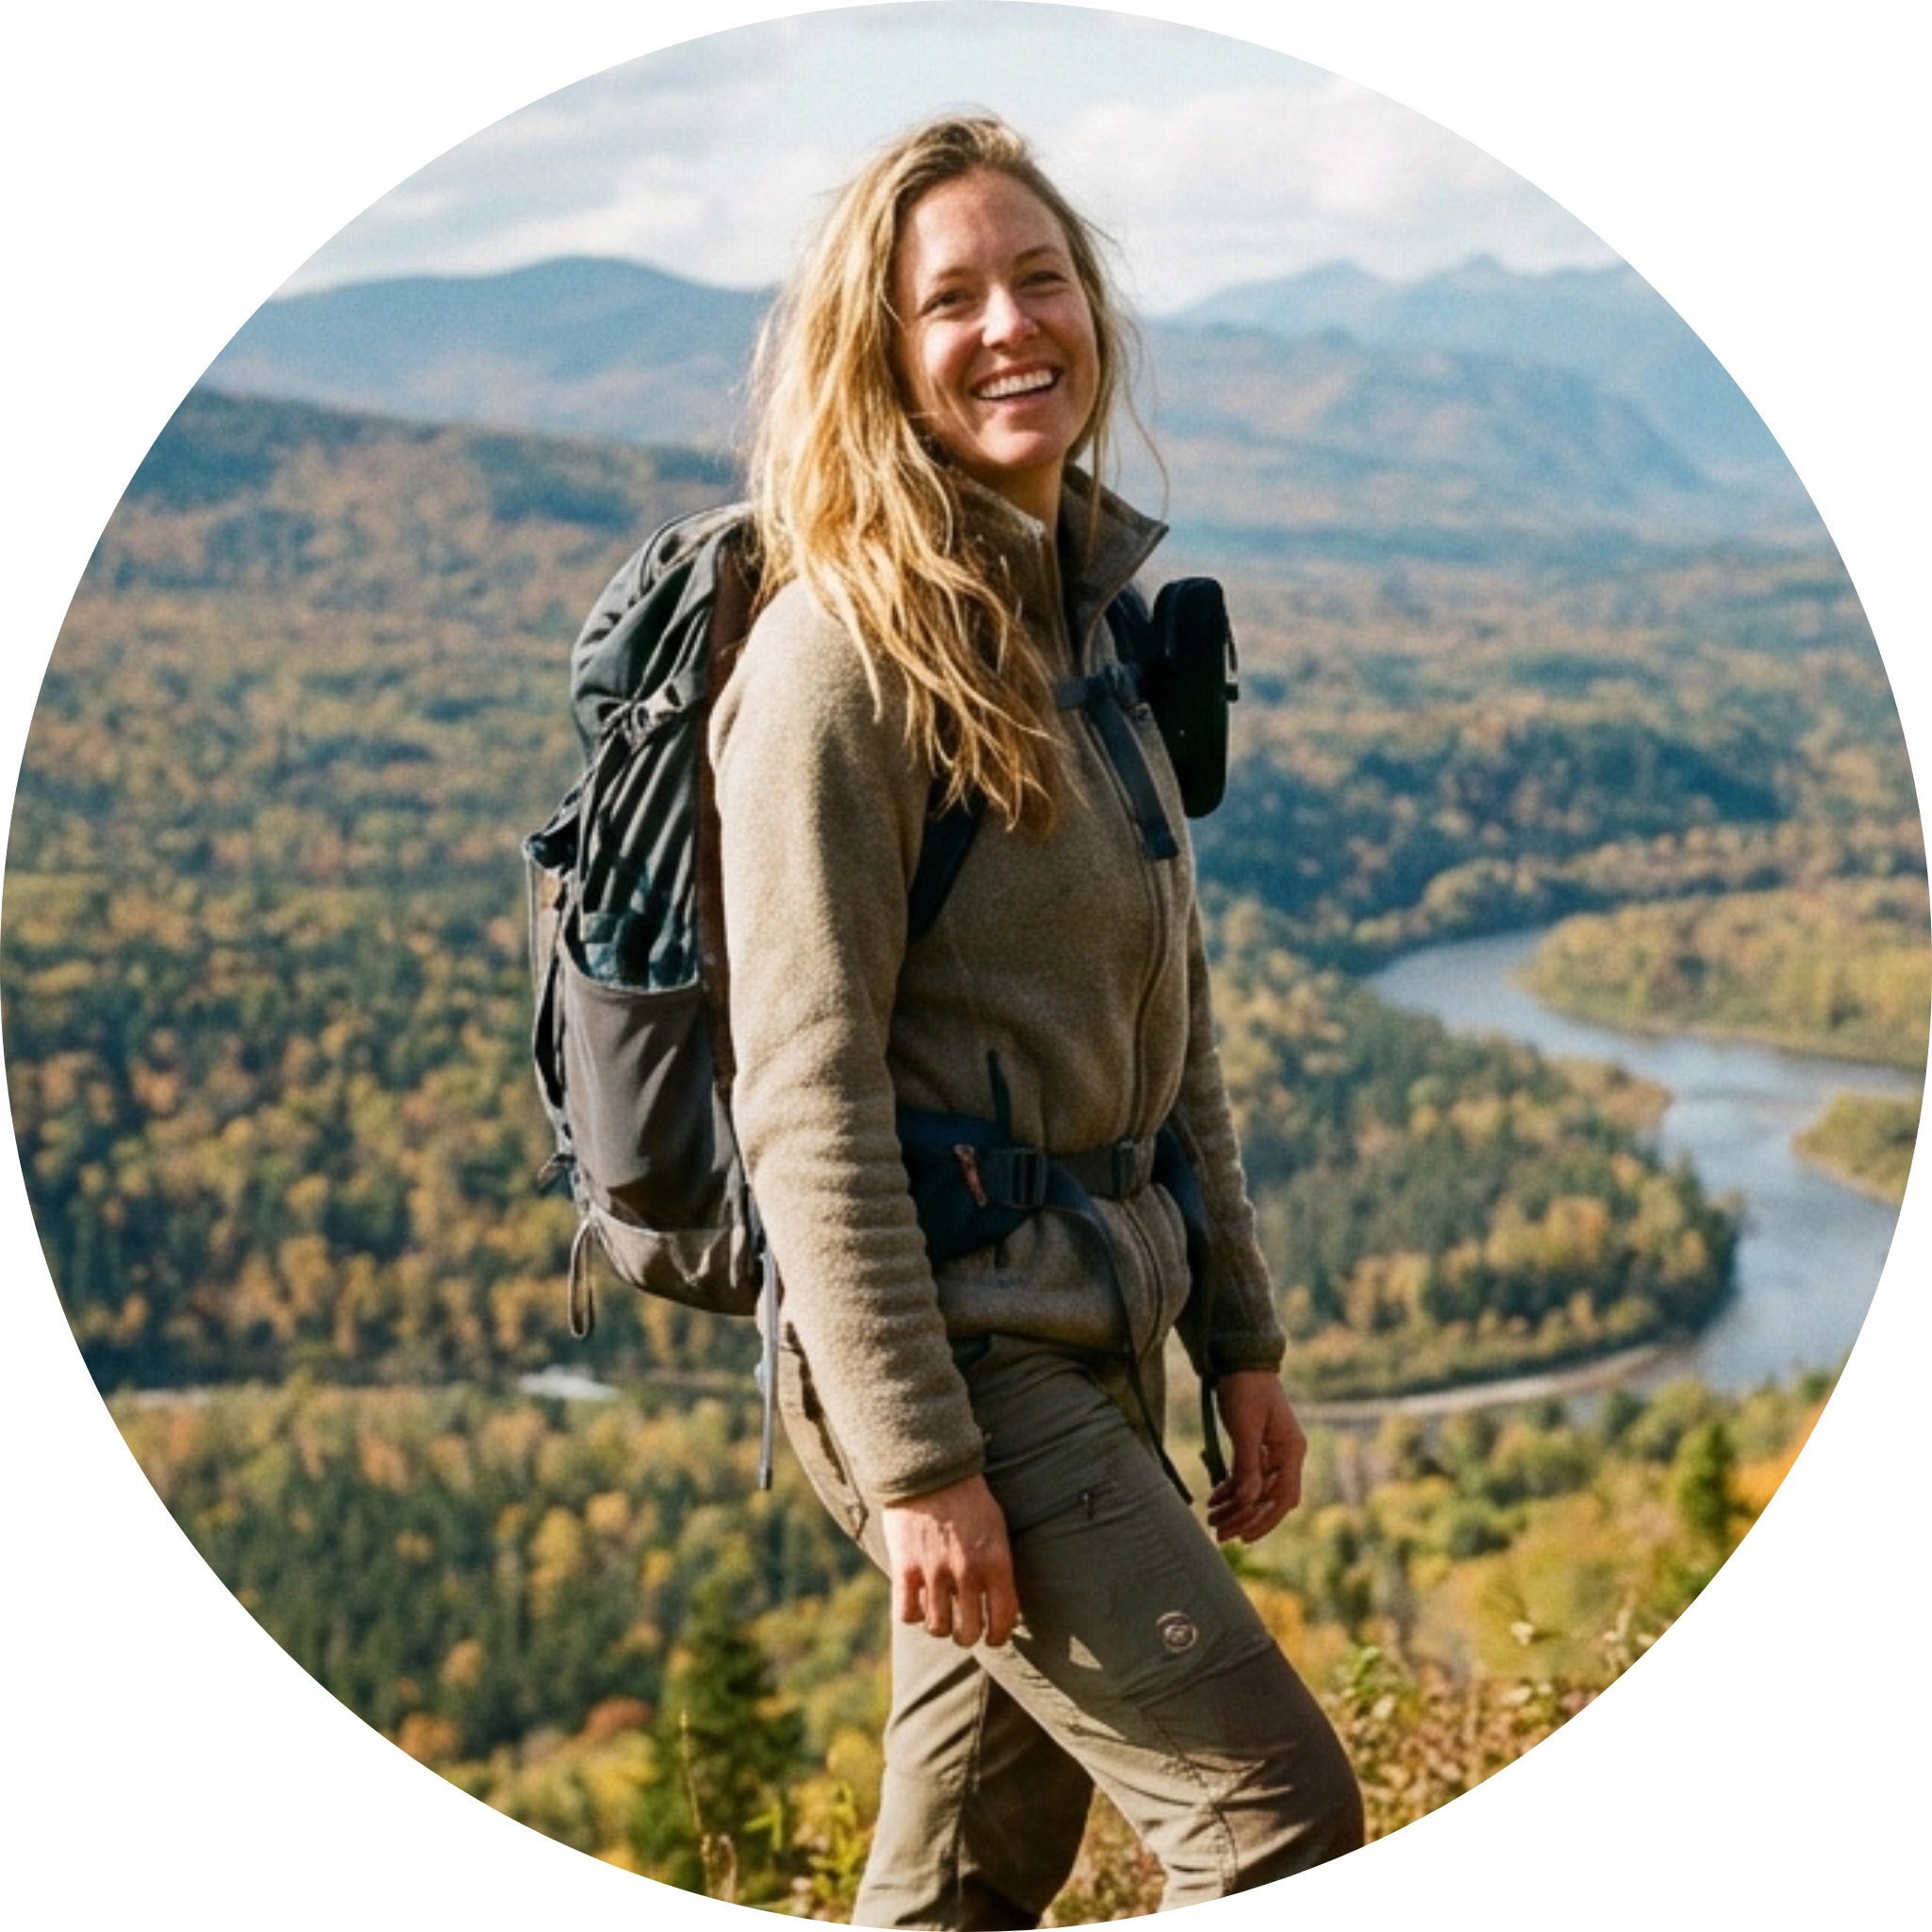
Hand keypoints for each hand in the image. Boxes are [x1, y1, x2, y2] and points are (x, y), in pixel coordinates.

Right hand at [881, 1473, 1018, 1646]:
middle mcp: (967, 1572)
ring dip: (939, 1626)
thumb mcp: (996, 1528)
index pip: (1003, 1620)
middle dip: (966, 1636)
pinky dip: (911, 1614)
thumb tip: (998, 1606)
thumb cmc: (968, 1498)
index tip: (992, 1636)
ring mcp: (935, 1572)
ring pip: (938, 1628)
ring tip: (938, 1613)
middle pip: (968, 1632)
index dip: (998, 1636)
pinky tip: (915, 1601)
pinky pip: (907, 1615)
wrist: (930, 1469)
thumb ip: (997, 1567)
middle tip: (963, 1628)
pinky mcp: (906, 1568)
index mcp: (996, 1561)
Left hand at [1206, 1371, 1306, 1544]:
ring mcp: (1271, 1450)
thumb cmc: (1245, 1388)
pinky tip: (1214, 1499)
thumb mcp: (1244, 1427)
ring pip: (1256, 1490)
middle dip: (1246, 1518)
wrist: (1238, 1358)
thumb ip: (1246, 1465)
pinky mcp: (1256, 1445)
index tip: (1242, 1536)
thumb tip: (1248, 1502)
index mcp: (1291, 1450)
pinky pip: (1247, 1475)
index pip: (1282, 1498)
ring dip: (1236, 1507)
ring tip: (1211, 1520)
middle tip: (1219, 1534)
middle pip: (1269, 1499)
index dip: (1263, 1521)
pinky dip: (1232, 1488)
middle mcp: (1285, 1454)